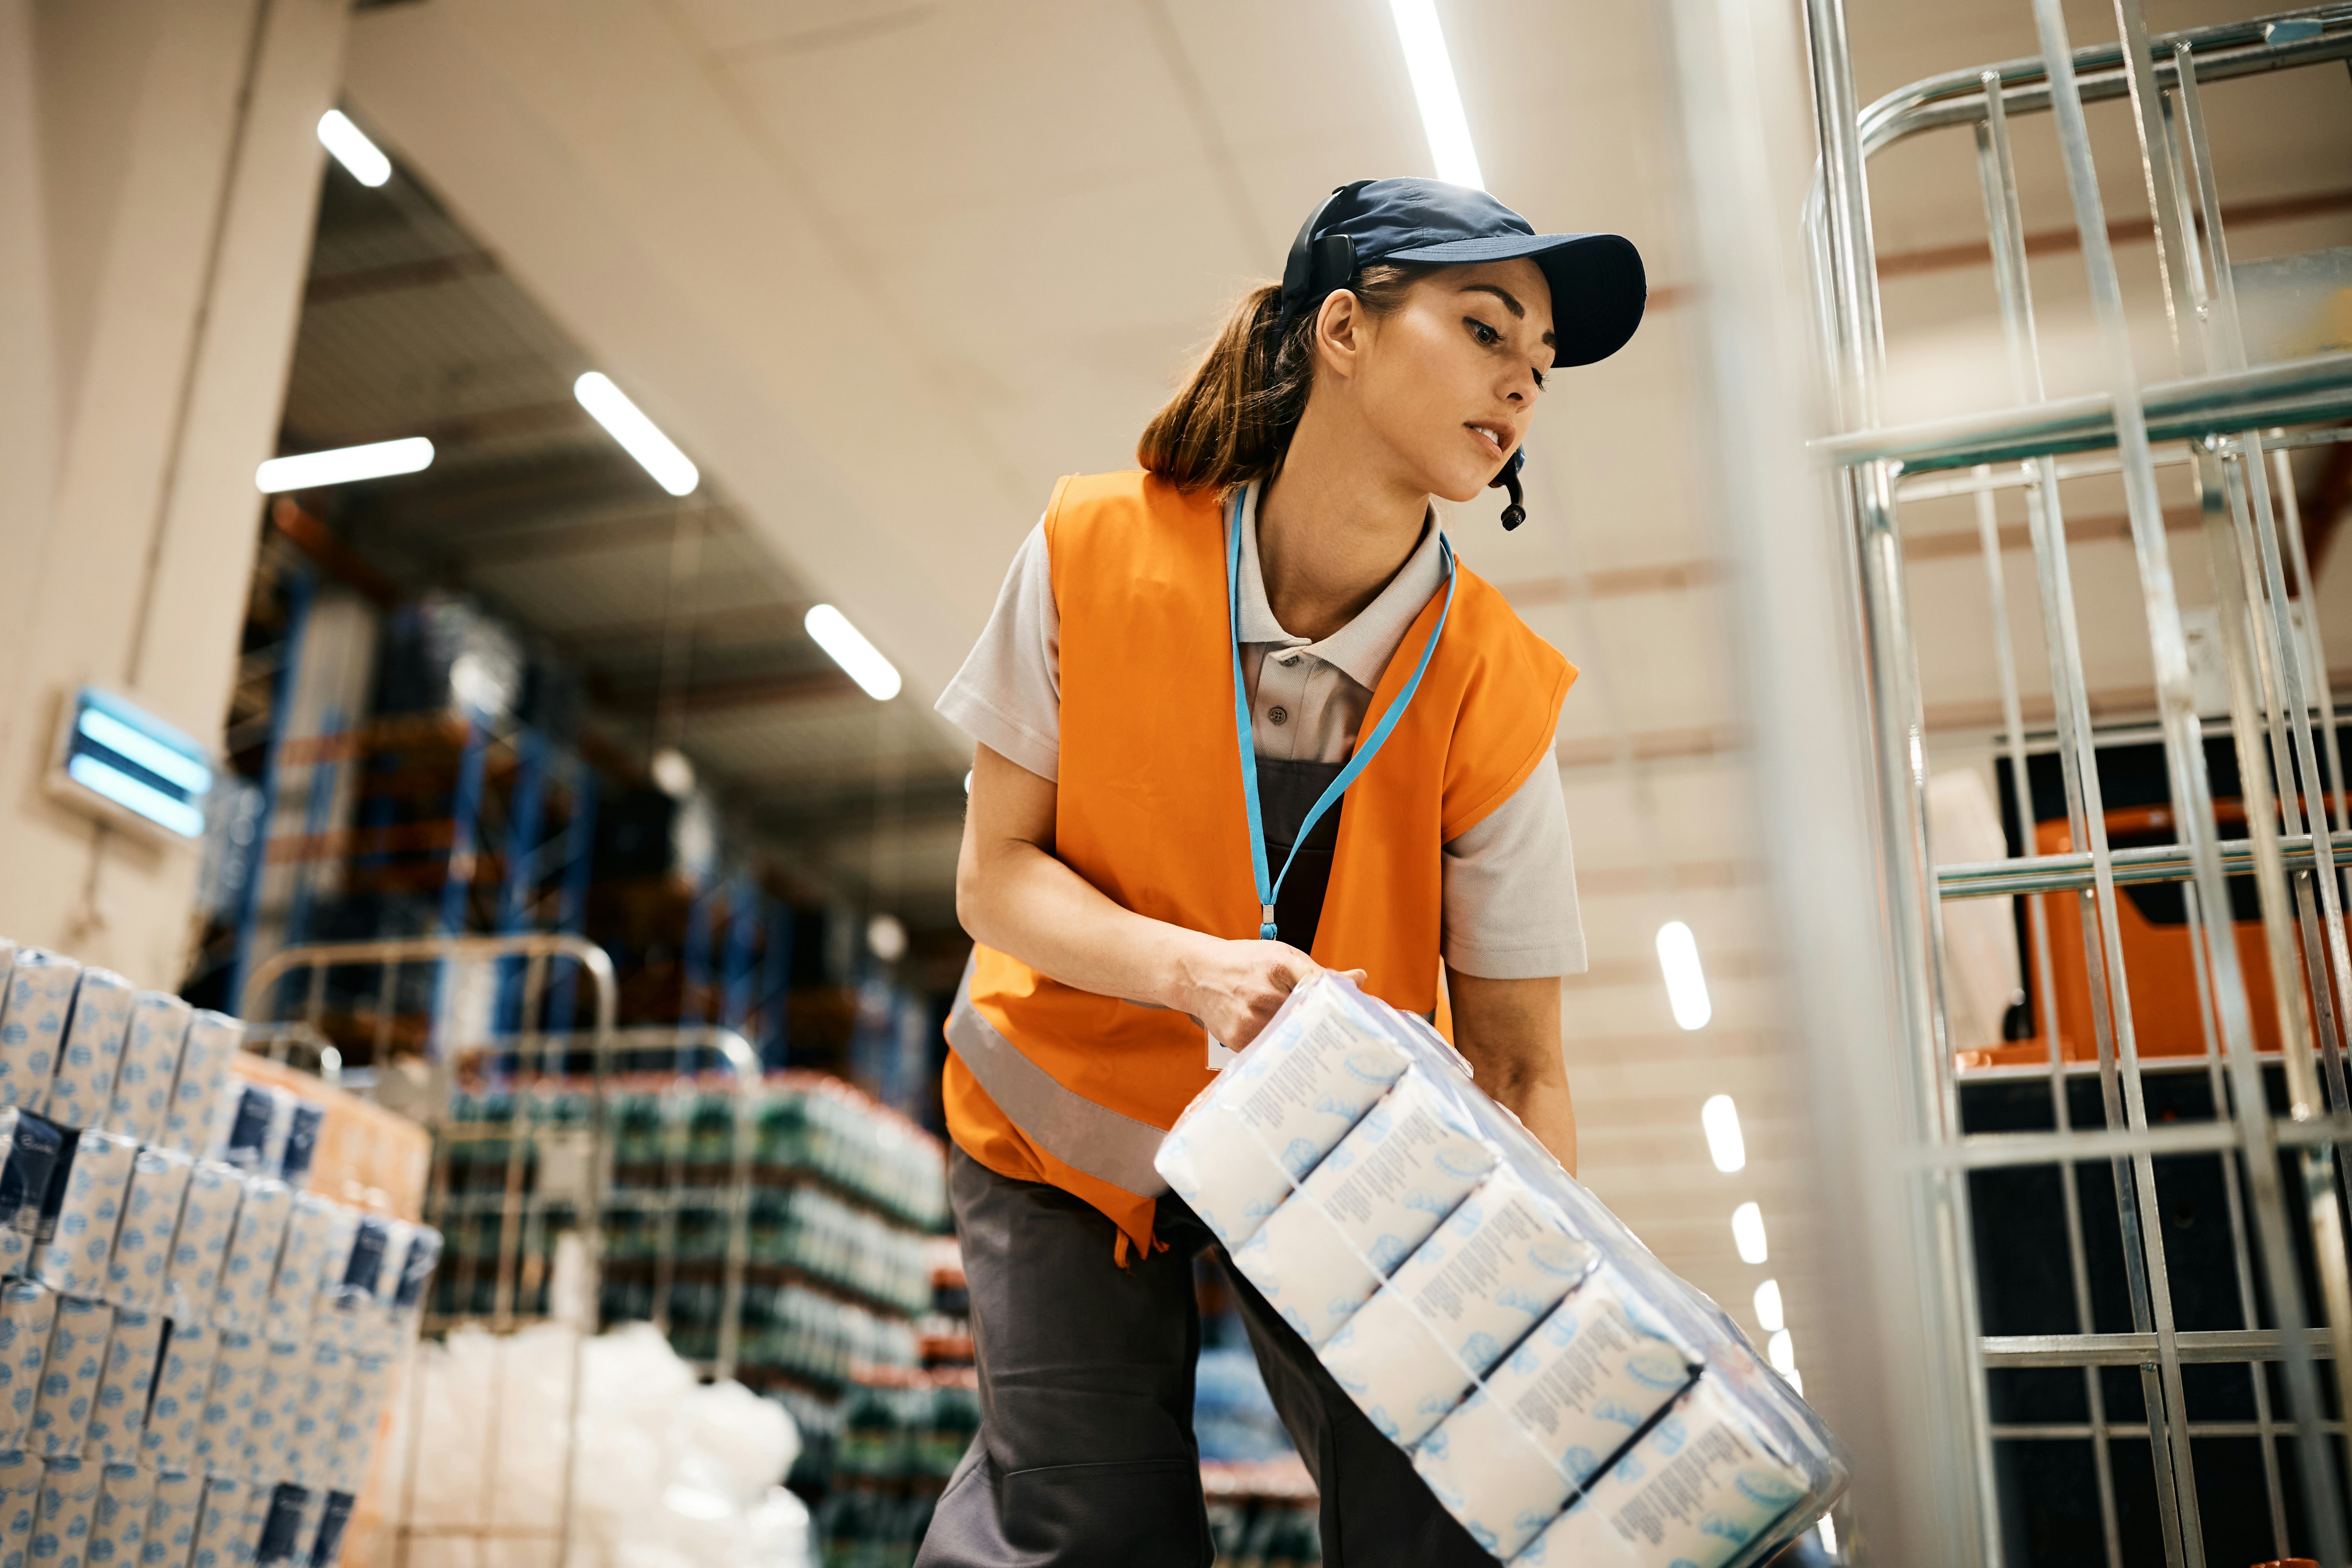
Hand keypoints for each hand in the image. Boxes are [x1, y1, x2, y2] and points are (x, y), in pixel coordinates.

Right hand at [1165, 934, 1363, 1049]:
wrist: (1199, 975)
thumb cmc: (1245, 964)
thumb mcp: (1282, 958)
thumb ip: (1320, 973)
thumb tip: (1360, 979)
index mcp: (1279, 966)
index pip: (1322, 987)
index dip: (1343, 1004)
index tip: (1359, 1017)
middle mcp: (1264, 993)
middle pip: (1311, 1018)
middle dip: (1329, 1028)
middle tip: (1348, 1041)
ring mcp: (1250, 1018)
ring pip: (1293, 1039)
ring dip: (1309, 1043)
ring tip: (1321, 1047)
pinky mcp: (1239, 1039)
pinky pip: (1272, 1051)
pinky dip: (1284, 1051)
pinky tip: (1292, 1050)